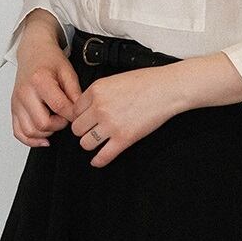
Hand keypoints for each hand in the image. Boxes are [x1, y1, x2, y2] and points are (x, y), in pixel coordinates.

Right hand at [10, 14, 81, 147]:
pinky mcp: (14, 109)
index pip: (59, 107)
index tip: (78, 113)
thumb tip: (79, 112)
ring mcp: (17, 102)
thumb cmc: (49, 60)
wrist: (33, 52)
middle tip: (66, 117)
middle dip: (59, 125)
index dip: (72, 115)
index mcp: (40, 81)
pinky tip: (43, 138)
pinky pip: (18, 132)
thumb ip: (75, 93)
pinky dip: (31, 140)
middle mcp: (25, 93)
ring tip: (56, 122)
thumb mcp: (68, 72)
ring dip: (47, 133)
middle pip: (42, 124)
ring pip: (30, 131)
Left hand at [70, 65, 185, 167]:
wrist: (166, 89)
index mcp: (96, 90)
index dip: (80, 116)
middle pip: (77, 128)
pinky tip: (97, 161)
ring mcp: (111, 124)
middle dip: (83, 130)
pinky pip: (103, 156)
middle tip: (91, 130)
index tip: (85, 119)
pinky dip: (98, 161)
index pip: (75, 110)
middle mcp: (99, 107)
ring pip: (85, 143)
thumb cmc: (146, 81)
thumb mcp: (115, 80)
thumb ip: (99, 93)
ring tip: (96, 142)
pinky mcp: (124, 138)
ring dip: (90, 144)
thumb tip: (89, 107)